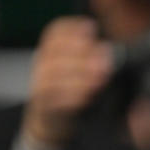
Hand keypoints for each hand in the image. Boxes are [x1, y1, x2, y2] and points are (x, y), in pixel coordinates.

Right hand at [22, 16, 113, 146]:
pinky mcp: (42, 104)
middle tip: (105, 60)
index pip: (55, 31)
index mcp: (52, 50)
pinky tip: (87, 96)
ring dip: (79, 75)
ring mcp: (39, 83)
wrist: (53, 122)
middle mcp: (43, 63)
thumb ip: (92, 58)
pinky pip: (52, 97)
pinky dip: (71, 96)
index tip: (93, 28)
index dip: (72, 27)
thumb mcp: (81, 71)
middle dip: (82, 53)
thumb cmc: (72, 92)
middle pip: (55, 51)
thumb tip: (110, 49)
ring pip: (53, 74)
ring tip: (100, 79)